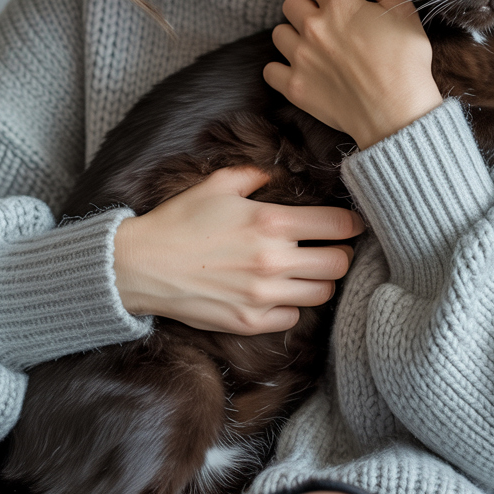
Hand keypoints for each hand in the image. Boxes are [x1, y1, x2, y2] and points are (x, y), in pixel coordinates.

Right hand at [113, 165, 361, 333]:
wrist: (143, 265)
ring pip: (322, 293)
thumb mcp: (218, 184)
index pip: (337, 225)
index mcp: (271, 222)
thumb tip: (279, 172)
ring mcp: (263, 296)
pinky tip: (276, 292)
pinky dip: (291, 305)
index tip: (351, 224)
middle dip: (339, 253)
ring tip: (304, 271)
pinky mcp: (250, 322)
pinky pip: (292, 317)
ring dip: (318, 280)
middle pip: (339, 263)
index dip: (351, 223)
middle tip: (328, 248)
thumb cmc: (179, 220)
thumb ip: (256, 174)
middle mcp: (273, 261)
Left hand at [264, 0, 442, 149]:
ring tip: (312, 48)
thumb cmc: (406, 62)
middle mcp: (313, 26)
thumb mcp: (403, 12)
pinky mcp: (294, 86)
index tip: (336, 0)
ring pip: (278, 33)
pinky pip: (270, 70)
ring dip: (292, 37)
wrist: (398, 112)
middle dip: (305, 10)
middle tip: (324, 26)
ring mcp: (300, 57)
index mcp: (339, 4)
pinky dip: (280, 70)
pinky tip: (299, 72)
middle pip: (291, 4)